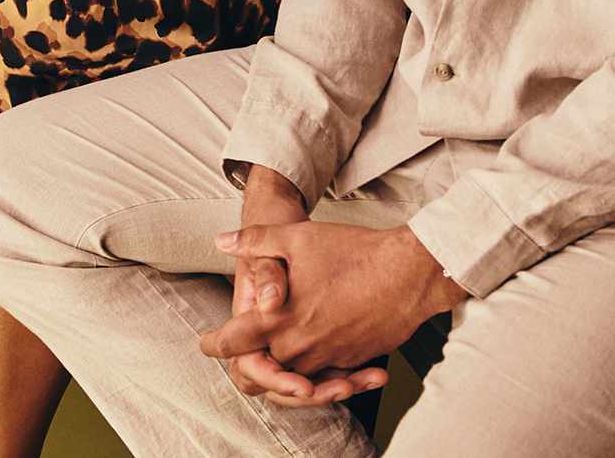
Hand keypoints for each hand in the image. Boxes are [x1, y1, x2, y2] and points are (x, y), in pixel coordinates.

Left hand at [221, 170, 387, 407]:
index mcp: (279, 319)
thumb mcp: (298, 237)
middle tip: (243, 349)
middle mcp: (299, 347)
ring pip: (292, 377)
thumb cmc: (353, 252)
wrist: (408, 273)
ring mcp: (327, 359)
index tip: (206, 342)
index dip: (213, 343)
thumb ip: (256, 241)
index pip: (233, 343)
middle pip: (259, 369)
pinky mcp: (351, 361)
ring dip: (284, 369)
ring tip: (283, 348)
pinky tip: (321, 341)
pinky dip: (317, 368)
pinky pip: (324, 374)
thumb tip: (222, 240)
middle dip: (248, 362)